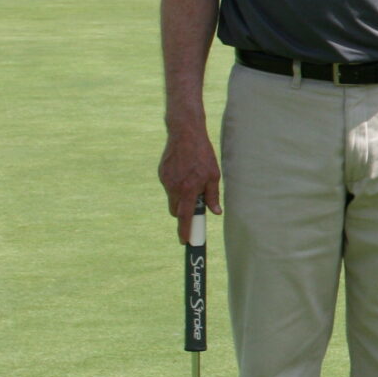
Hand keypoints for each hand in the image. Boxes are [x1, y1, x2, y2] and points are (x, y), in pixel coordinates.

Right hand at [159, 126, 221, 242]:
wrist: (185, 134)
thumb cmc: (203, 155)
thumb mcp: (213, 175)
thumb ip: (213, 195)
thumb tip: (215, 212)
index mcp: (188, 190)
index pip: (185, 216)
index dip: (185, 230)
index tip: (185, 241)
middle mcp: (174, 187)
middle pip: (176, 210)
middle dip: (184, 212)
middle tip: (195, 204)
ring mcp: (165, 181)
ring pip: (172, 198)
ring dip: (181, 197)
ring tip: (192, 179)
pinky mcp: (161, 174)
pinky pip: (169, 186)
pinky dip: (176, 185)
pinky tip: (184, 171)